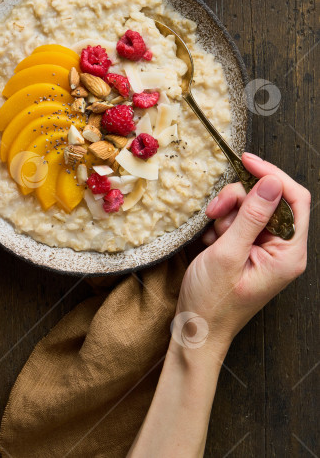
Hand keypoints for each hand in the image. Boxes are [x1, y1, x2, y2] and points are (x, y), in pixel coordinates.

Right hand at [174, 153, 309, 356]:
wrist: (197, 330)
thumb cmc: (212, 301)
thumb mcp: (228, 253)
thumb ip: (252, 215)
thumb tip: (271, 182)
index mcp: (289, 253)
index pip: (295, 199)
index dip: (272, 175)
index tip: (246, 161)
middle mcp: (283, 249)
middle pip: (268, 200)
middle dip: (238, 200)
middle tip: (215, 212)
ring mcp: (266, 249)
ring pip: (250, 207)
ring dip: (227, 213)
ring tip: (212, 236)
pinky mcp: (250, 249)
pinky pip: (239, 221)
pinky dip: (222, 225)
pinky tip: (212, 243)